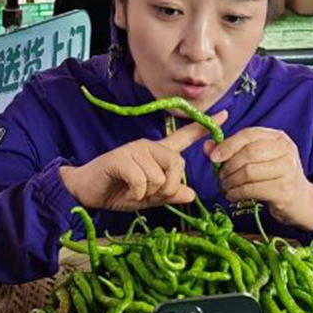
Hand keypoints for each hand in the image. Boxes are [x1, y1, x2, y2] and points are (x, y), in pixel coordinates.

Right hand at [60, 113, 228, 211]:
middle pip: (178, 165)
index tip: (226, 115)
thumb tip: (191, 194)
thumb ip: (169, 195)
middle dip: (167, 187)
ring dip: (147, 192)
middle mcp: (148, 146)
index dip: (204, 129)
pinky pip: (142, 181)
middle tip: (148, 194)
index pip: (184, 138)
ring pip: (160, 177)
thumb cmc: (117, 191)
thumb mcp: (148, 197)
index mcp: (157, 154)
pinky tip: (125, 191)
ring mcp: (134, 150)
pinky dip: (136, 194)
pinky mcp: (121, 157)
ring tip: (132, 191)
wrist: (86, 191)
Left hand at [206, 127, 312, 231]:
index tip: (213, 157)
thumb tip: (207, 146)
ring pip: (249, 172)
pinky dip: (237, 193)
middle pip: (248, 153)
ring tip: (225, 187)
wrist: (301, 200)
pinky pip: (253, 189)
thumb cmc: (275, 176)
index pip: (249, 135)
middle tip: (220, 177)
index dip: (228, 145)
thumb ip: (233, 151)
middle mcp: (286, 150)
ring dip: (231, 182)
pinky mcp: (285, 190)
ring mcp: (288, 170)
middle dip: (229, 166)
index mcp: (278, 137)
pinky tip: (232, 196)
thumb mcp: (257, 159)